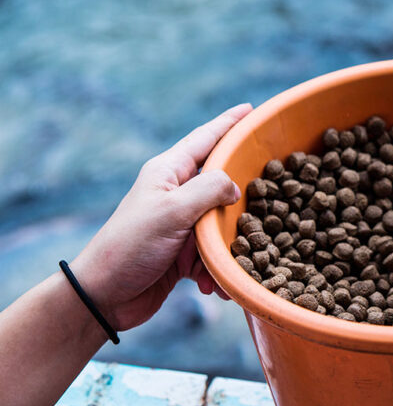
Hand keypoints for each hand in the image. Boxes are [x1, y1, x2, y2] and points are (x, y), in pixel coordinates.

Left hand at [71, 103, 251, 330]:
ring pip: (221, 225)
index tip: (252, 108)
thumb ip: (209, 190)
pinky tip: (214, 286)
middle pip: (221, 184)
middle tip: (274, 195)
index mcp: (168, 173)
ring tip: (240, 259)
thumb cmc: (132, 247)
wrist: (105, 296)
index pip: (205, 139)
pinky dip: (217, 272)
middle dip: (244, 198)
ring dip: (230, 247)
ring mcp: (180, 224)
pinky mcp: (183, 254)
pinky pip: (212, 257)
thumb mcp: (172, 211)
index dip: (229, 123)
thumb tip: (236, 187)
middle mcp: (176, 194)